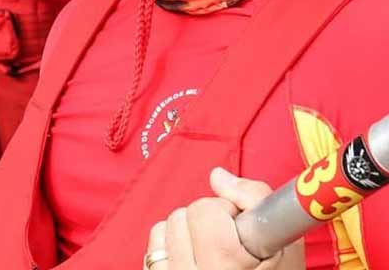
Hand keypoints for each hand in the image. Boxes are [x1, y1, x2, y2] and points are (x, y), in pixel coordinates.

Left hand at [144, 168, 303, 269]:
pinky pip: (154, 243)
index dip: (226, 210)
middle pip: (183, 215)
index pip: (205, 212)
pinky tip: (195, 255)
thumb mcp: (283, 240)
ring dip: (189, 229)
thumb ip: (254, 197)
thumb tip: (217, 176)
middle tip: (229, 238)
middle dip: (207, 218)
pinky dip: (172, 242)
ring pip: (166, 226)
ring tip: (213, 248)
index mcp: (229, 266)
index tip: (239, 225)